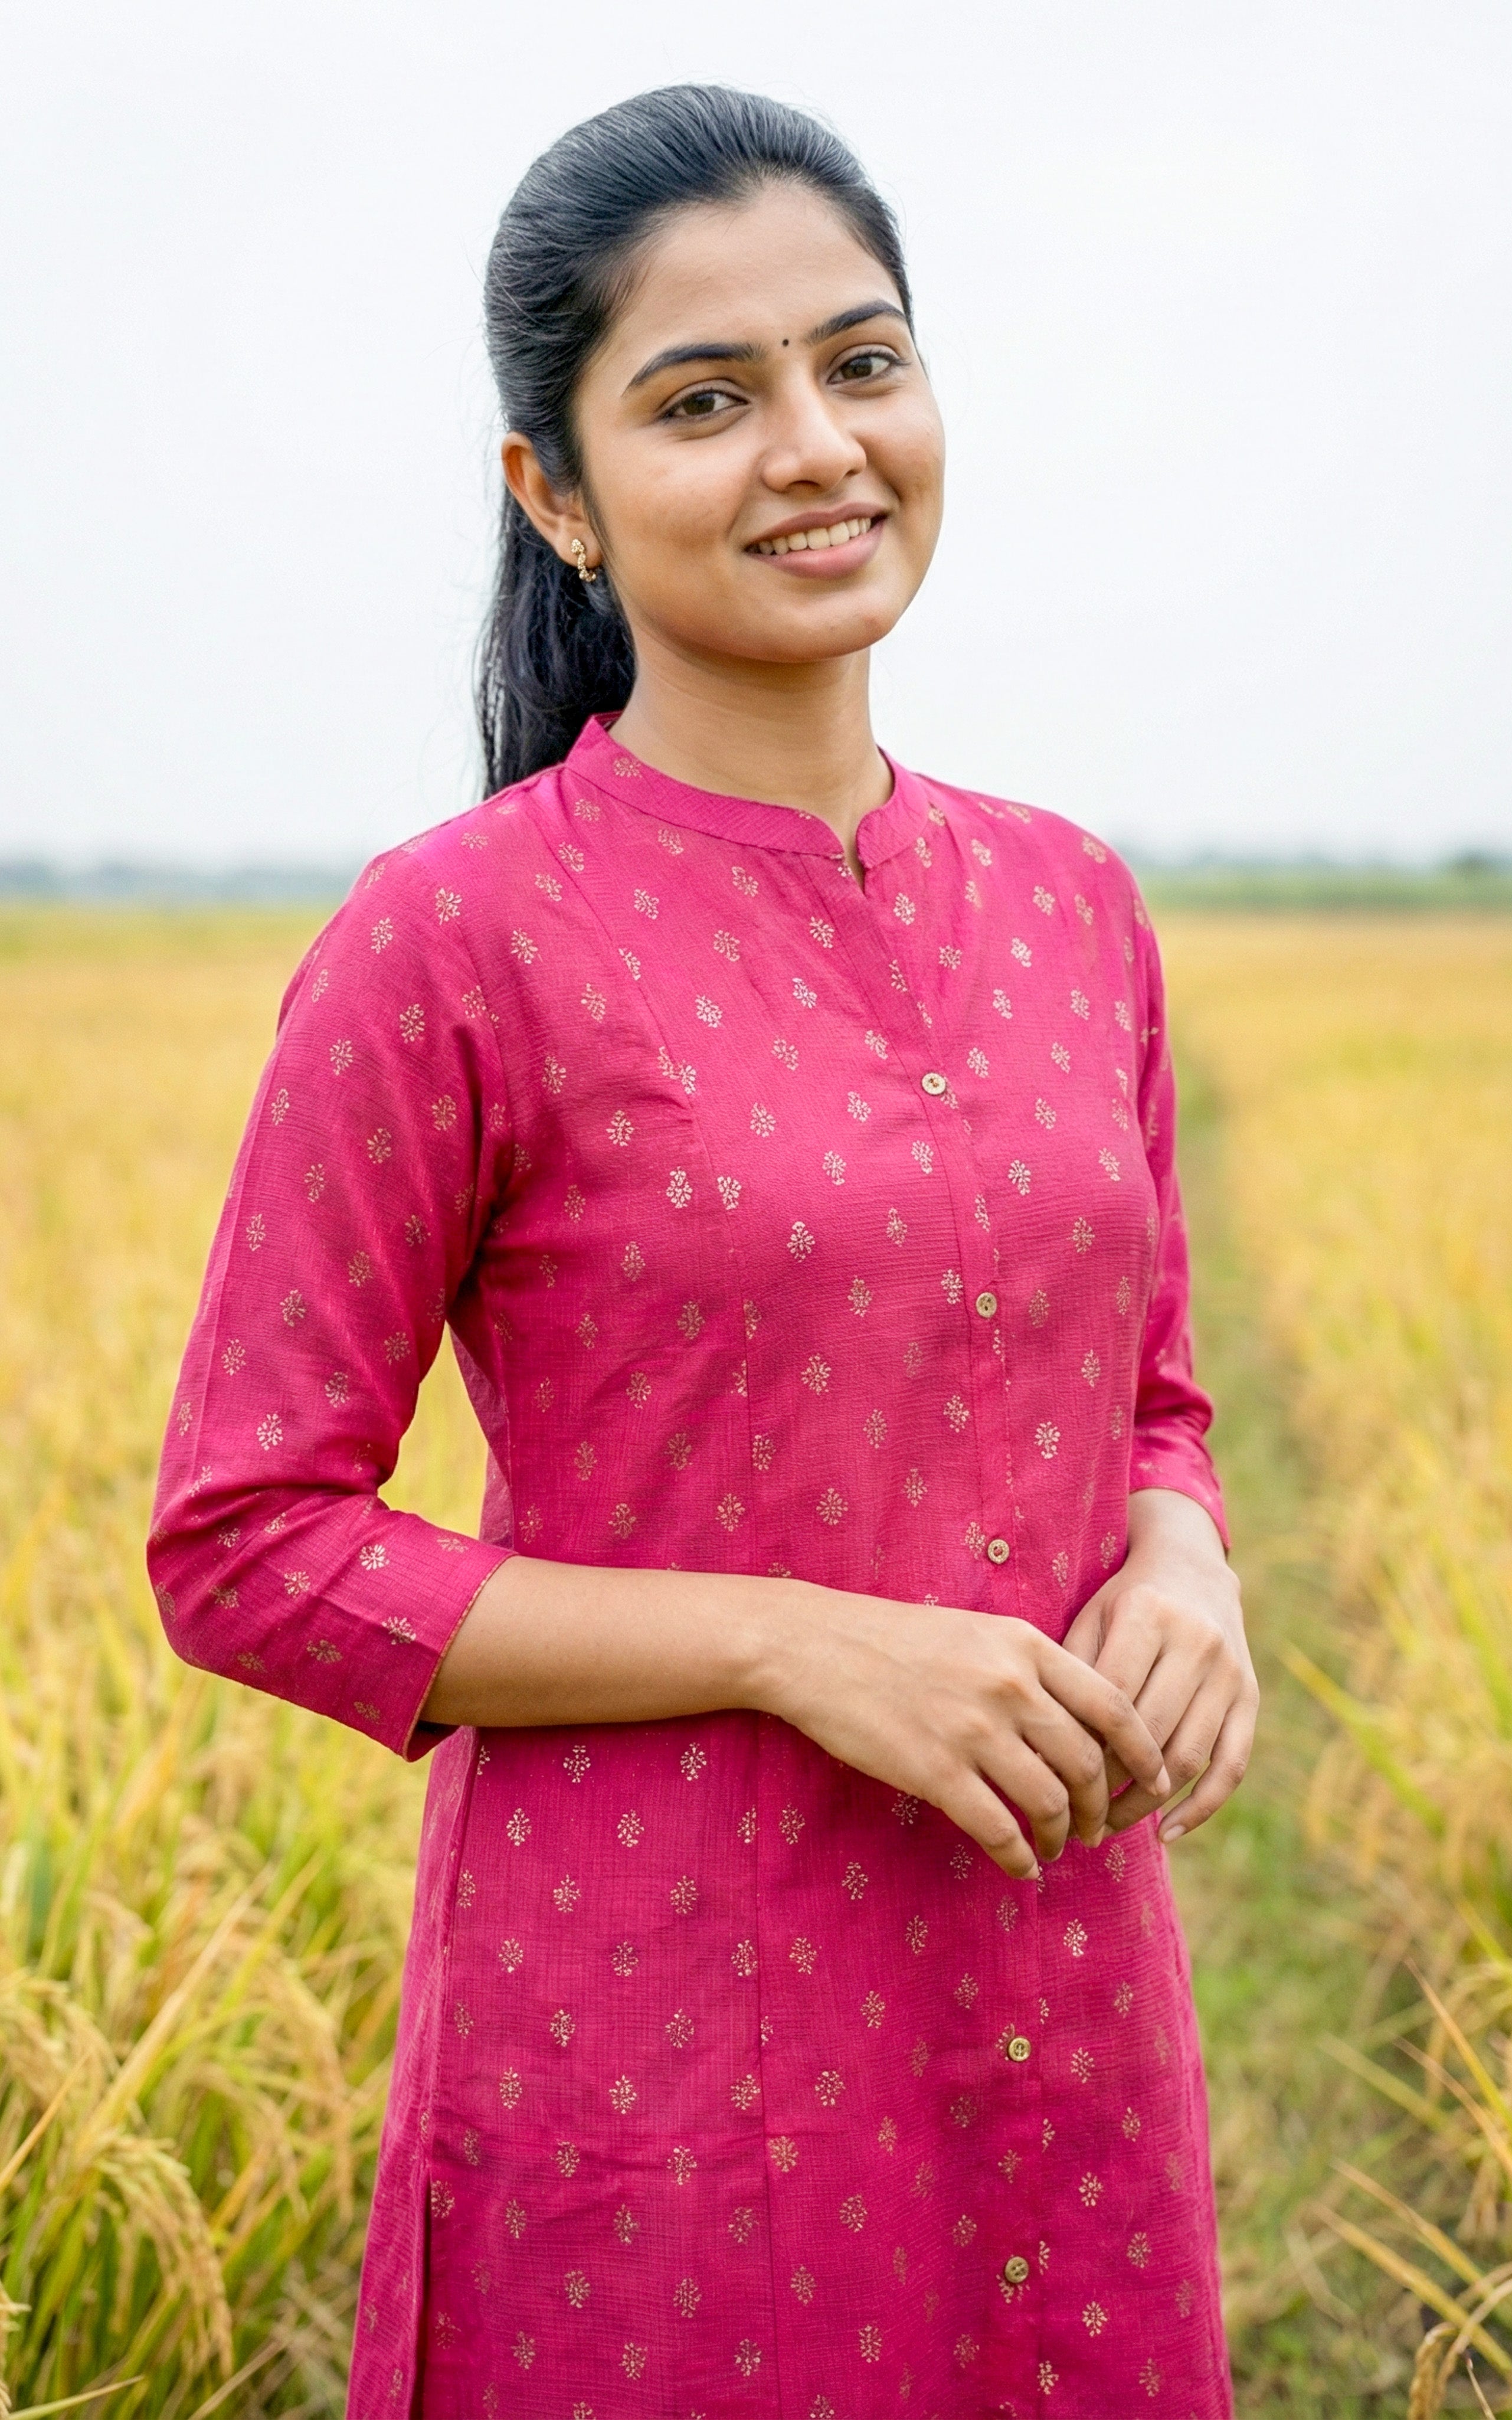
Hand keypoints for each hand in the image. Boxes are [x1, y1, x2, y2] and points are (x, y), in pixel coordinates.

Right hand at [756, 1585, 1169, 1880]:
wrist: (815, 1647)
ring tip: (1057, 1848)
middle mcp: (1010, 1686)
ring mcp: (973, 1730)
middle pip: (1088, 1762)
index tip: (1158, 1782)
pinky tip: (1021, 1868)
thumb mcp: (977, 1634)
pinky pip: (997, 1830)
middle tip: (1100, 1830)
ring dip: (1063, 1836)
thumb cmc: (896, 1640)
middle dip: (1104, 1807)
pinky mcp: (935, 1771)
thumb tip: (1077, 1722)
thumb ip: (1028, 1669)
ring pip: (1049, 1801)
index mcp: (1025, 1646)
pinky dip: (1018, 1859)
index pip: (1114, 1705)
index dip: (1145, 1753)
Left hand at [1063, 1488, 1256, 1843]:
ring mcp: (1228, 1673)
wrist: (1192, 1567)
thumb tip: (1040, 1747)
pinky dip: (1202, 1806)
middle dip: (1110, 1784)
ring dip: (1147, 1803)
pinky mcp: (1251, 1697)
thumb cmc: (1123, 1601)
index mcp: (1146, 1615)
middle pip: (1150, 1733)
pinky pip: (1231, 1765)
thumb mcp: (1090, 1617)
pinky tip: (1167, 1832)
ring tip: (1108, 1826)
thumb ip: (1071, 1672)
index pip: (1112, 1700)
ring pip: (1188, 1756)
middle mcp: (1195, 1643)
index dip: (1083, 1748)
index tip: (1051, 1782)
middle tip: (1075, 1818)